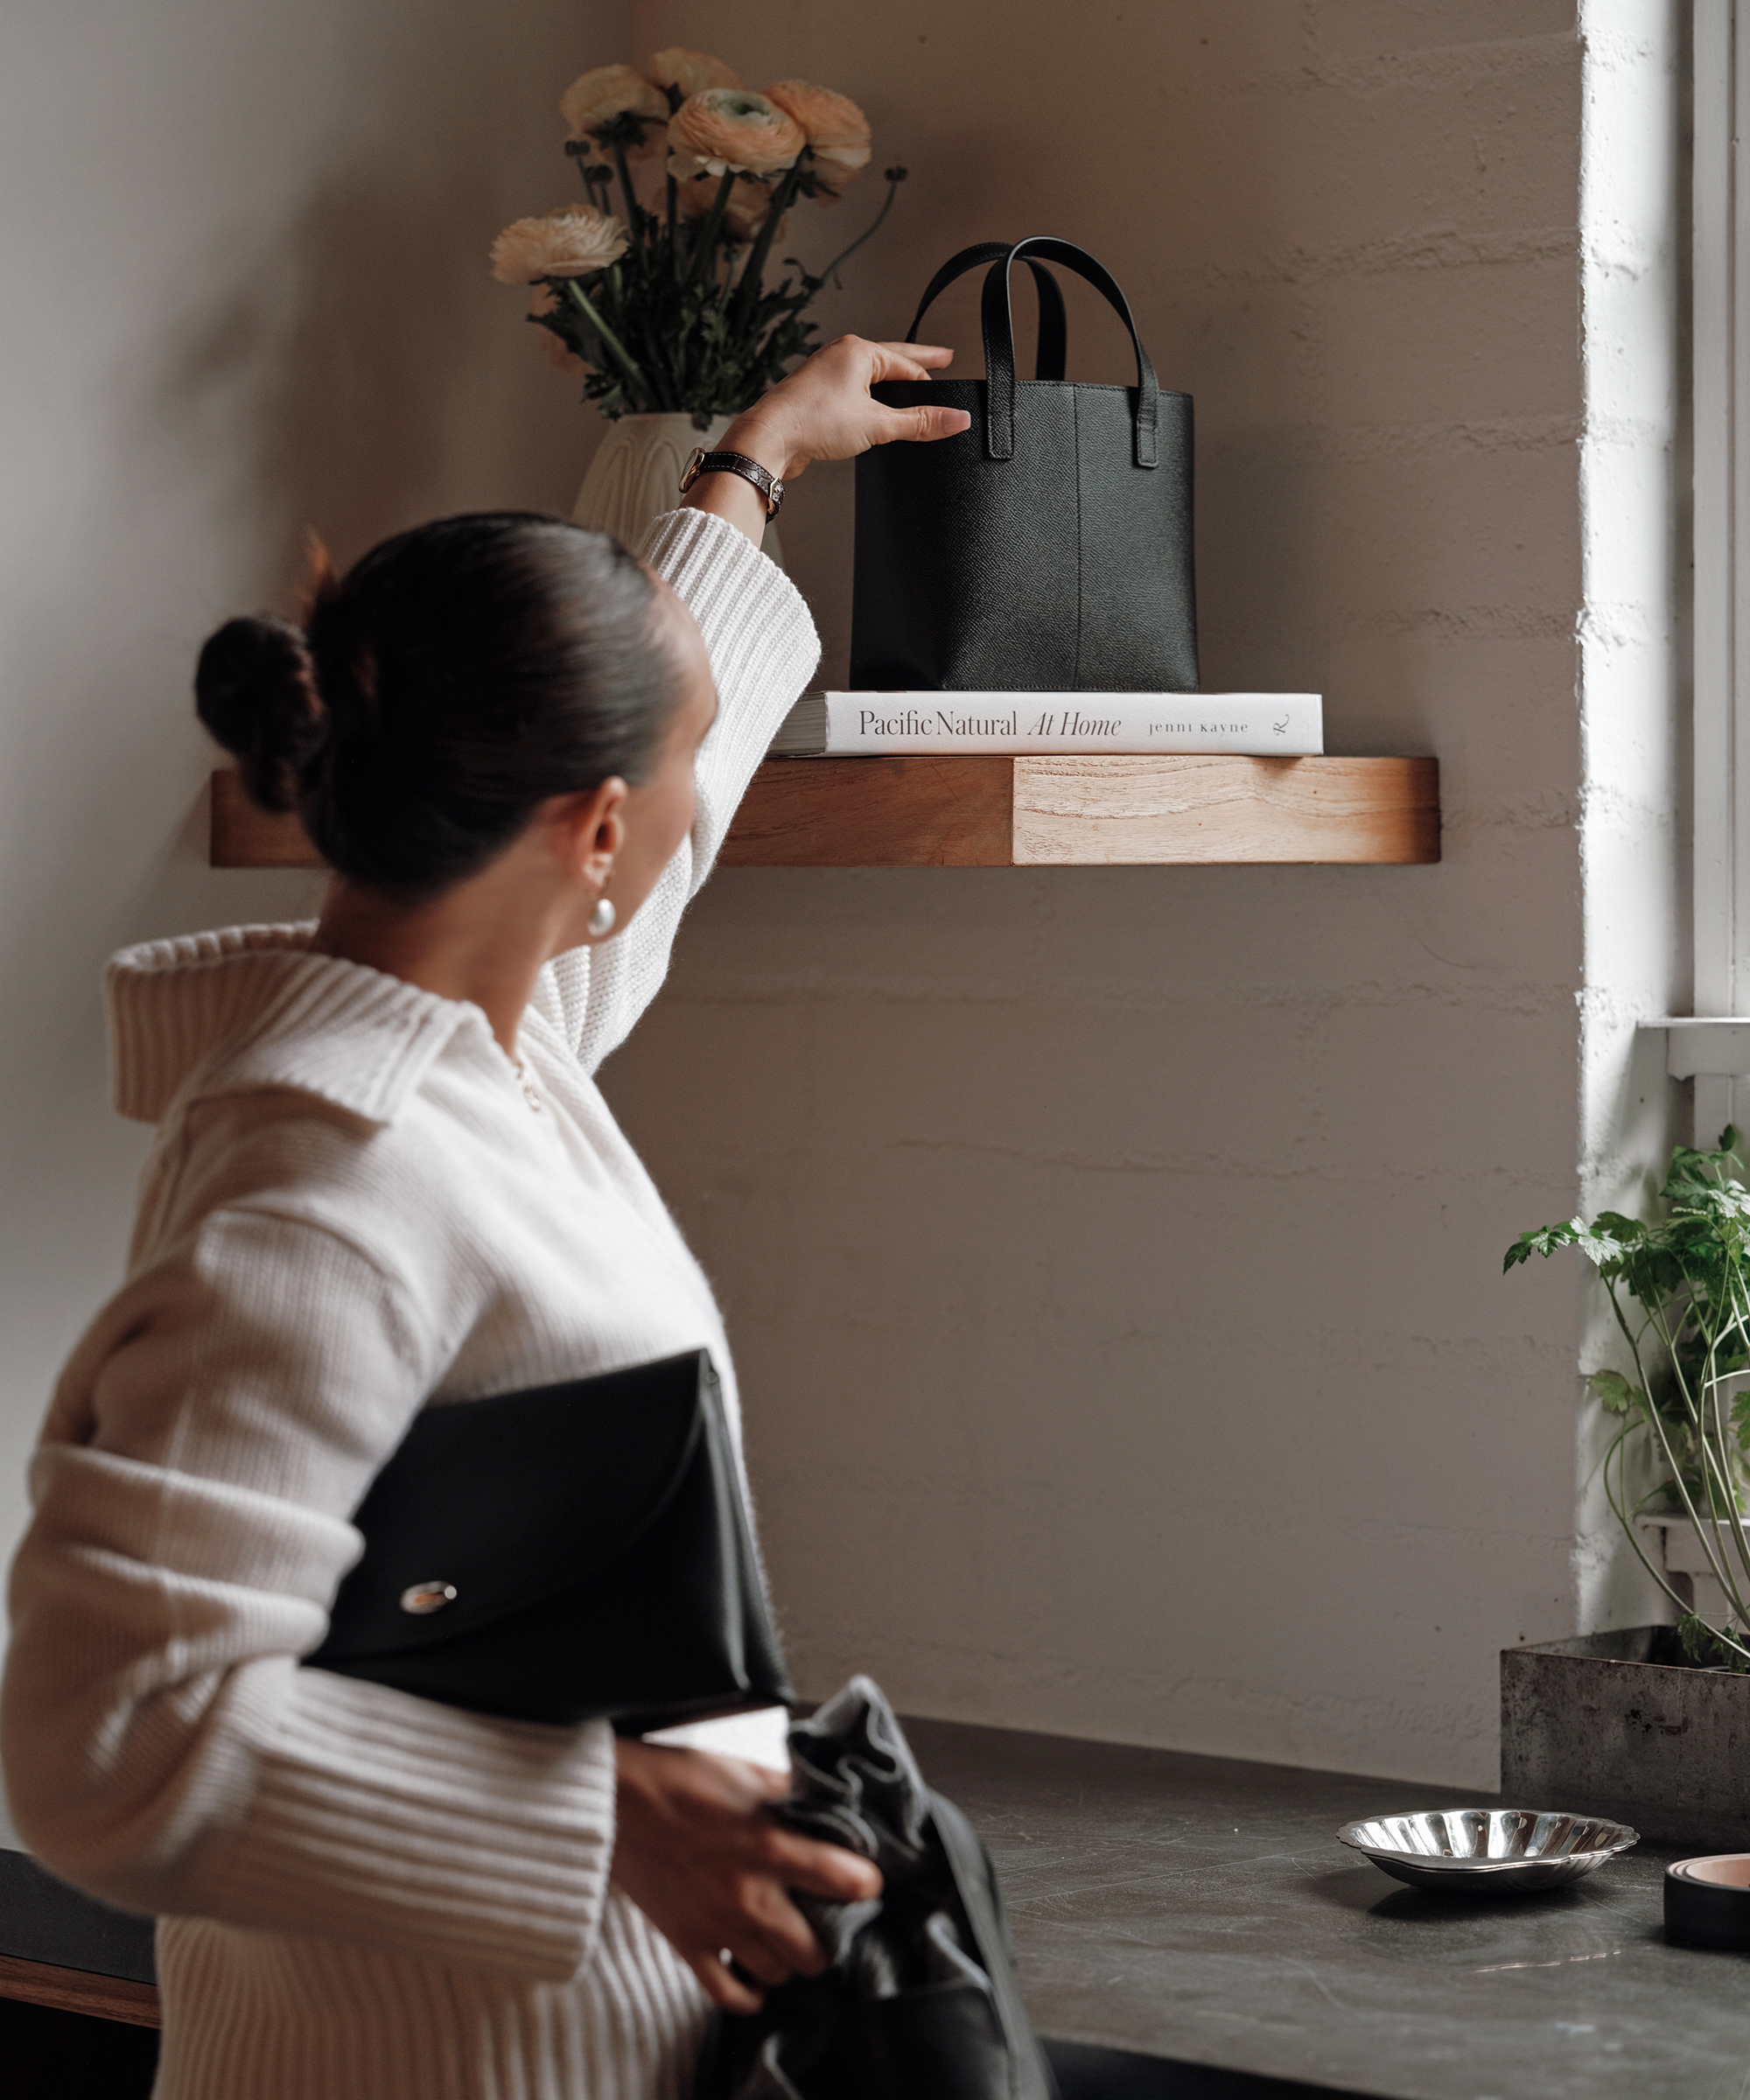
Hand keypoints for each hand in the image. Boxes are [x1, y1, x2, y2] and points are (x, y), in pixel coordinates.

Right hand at [611, 1738, 881, 2012]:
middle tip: (824, 1917)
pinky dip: (750, 1993)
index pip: (844, 1880)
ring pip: (779, 1974)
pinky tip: (756, 1973)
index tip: (866, 1881)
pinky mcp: (688, 1943)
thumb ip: (792, 1794)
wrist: (617, 1800)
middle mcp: (749, 1894)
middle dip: (828, 1936)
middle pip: (815, 1951)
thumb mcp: (748, 1773)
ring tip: (789, 1937)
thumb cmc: (682, 1778)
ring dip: (789, 1959)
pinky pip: (730, 1994)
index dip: (866, 1883)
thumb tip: (828, 1803)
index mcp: (770, 1844)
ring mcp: (717, 1926)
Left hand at [680, 336, 970, 543]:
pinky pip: (851, 393)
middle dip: (917, 361)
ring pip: (868, 375)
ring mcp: (825, 376)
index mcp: (857, 351)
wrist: (768, 439)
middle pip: (890, 358)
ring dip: (889, 381)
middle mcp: (840, 357)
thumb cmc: (811, 422)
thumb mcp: (877, 424)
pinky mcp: (815, 398)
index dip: (930, 376)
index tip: (949, 380)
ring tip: (909, 387)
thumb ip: (919, 423)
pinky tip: (872, 411)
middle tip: (941, 357)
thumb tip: (955, 419)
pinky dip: (868, 398)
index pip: (907, 362)